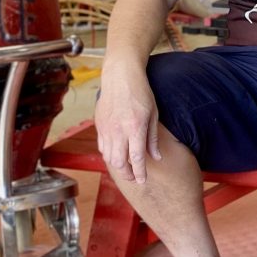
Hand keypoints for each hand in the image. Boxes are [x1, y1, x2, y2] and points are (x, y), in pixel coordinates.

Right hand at [94, 67, 162, 184]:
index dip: (139, 172)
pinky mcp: (99, 125)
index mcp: (135, 127)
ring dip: (117, 167)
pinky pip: (102, 146)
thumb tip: (156, 157)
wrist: (120, 76)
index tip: (142, 180)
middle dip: (127, 174)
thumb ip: (152, 138)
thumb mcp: (153, 114)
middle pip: (119, 162)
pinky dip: (109, 155)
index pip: (136, 158)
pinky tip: (116, 156)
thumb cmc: (140, 93)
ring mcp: (106, 128)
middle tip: (134, 177)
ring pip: (108, 157)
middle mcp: (118, 130)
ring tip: (126, 169)